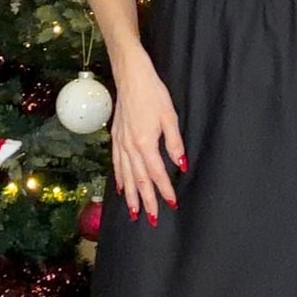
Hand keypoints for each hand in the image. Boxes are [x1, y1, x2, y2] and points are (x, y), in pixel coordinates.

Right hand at [110, 41, 187, 224]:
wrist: (131, 77)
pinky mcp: (116, 137)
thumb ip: (174, 143)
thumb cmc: (152, 93)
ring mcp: (120, 143)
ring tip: (134, 212)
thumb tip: (180, 164)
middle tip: (152, 219)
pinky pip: (116, 163)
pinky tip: (120, 187)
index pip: (157, 174)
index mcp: (145, 143)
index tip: (171, 204)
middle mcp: (130, 147)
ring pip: (126, 175)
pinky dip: (119, 178)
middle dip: (146, 201)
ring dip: (131, 195)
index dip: (165, 190)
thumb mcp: (170, 117)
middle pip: (139, 180)